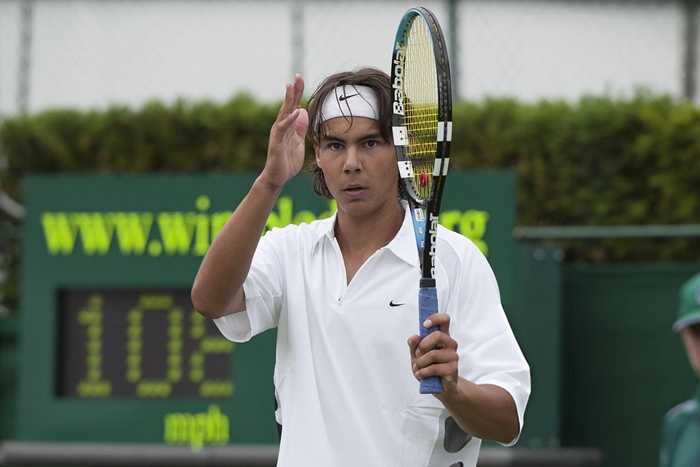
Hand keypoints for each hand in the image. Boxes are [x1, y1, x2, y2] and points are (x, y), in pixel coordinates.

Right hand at [261, 74, 308, 189]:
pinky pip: (282, 129)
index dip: (298, 92)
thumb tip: (302, 111)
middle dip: (294, 90)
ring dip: (287, 100)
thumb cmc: (288, 160)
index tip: (301, 78)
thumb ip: (300, 127)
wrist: (278, 177)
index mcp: (288, 125)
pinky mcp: (276, 143)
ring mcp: (278, 133)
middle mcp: (281, 126)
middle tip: (298, 76)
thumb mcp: (298, 141)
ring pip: (283, 113)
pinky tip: (294, 112)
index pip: (293, 105)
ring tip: (291, 87)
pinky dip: (289, 120)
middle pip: (288, 104)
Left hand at [408, 313, 459, 397]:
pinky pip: (434, 368)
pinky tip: (420, 374)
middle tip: (417, 354)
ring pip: (433, 354)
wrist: (439, 388)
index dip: (435, 318)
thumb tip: (414, 337)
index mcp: (442, 337)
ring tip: (417, 368)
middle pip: (438, 335)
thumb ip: (414, 345)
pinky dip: (423, 372)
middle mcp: (450, 344)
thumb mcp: (417, 355)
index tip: (425, 324)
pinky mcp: (452, 369)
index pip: (444, 320)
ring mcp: (453, 356)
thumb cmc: (428, 368)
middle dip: (422, 345)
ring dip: (420, 363)